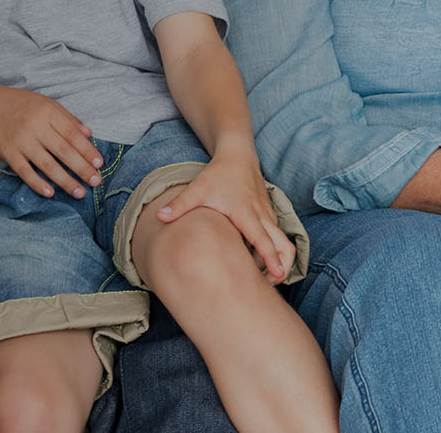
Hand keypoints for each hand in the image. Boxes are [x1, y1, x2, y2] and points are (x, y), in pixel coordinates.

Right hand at [0, 85, 101, 198]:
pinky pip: (23, 170)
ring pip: (46, 164)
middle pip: (63, 151)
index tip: (99, 164)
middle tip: (96, 181)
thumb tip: (89, 134)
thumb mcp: (48, 104)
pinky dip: (36, 182)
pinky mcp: (7, 153)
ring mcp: (21, 141)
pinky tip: (49, 193)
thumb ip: (68, 119)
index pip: (73, 134)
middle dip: (81, 168)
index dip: (87, 150)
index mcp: (49, 113)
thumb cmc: (23, 105)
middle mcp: (36, 127)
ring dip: (64, 180)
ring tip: (79, 192)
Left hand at [156, 149, 296, 282]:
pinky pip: (276, 236)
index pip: (263, 239)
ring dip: (277, 259)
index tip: (278, 274)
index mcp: (245, 213)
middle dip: (282, 265)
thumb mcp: (197, 189)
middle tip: (270, 284)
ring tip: (262, 278)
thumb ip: (179, 205)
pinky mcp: (268, 214)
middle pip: (282, 244)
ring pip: (282, 241)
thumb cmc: (218, 174)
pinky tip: (257, 261)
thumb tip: (158, 217)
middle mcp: (261, 215)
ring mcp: (268, 214)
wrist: (238, 156)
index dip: (270, 257)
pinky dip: (273, 250)